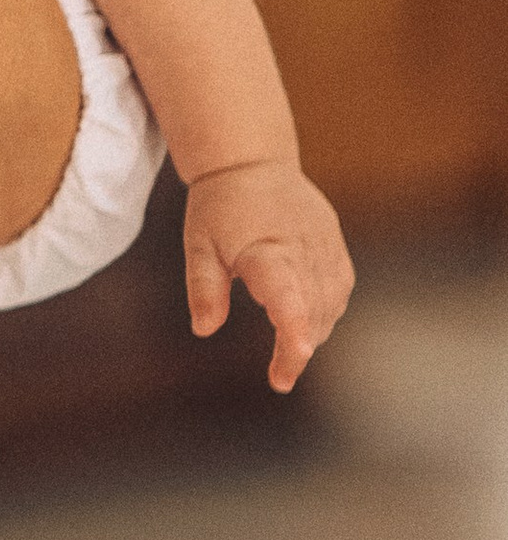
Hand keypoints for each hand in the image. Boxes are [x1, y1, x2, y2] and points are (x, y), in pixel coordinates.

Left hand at [184, 159, 353, 389]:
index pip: (285, 293)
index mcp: (265, 249)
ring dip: (314, 332)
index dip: (293, 325)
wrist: (251, 163)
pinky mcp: (335, 247)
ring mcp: (324, 246)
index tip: (297, 354)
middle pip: (311, 309)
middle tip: (280, 376)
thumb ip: (203, 288)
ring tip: (289, 350)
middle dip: (299, 347)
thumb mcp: (198, 245)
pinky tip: (308, 322)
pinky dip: (327, 312)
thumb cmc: (218, 207)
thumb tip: (204, 329)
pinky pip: (340, 290)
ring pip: (330, 304)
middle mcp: (302, 248)